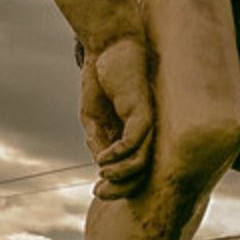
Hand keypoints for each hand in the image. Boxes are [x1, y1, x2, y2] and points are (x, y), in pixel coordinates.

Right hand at [80, 36, 153, 199]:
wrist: (107, 45)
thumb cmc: (100, 78)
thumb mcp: (92, 116)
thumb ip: (97, 139)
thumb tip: (102, 164)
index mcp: (131, 135)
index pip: (131, 170)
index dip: (115, 185)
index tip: (95, 191)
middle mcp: (144, 132)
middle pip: (142, 172)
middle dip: (120, 189)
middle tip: (98, 193)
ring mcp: (146, 123)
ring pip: (142, 162)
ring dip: (120, 174)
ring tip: (102, 175)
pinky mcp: (144, 113)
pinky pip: (135, 142)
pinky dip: (119, 154)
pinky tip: (103, 157)